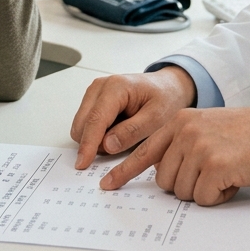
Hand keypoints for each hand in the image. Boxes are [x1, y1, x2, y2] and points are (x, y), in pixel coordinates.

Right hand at [70, 68, 196, 168]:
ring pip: (82, 126)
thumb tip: (107, 145)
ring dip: (96, 139)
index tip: (83, 163)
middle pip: (83, 123)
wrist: (167, 87)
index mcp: (116, 87)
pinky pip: (87, 125)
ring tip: (124, 136)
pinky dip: (98, 135)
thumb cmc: (165, 99)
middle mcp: (100, 87)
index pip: (96, 119)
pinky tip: (117, 132)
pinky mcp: (93, 101)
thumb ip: (132, 131)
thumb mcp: (156, 118)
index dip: (88, 143)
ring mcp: (94, 93)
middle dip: (94, 142)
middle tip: (122, 147)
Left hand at [99, 107, 249, 205]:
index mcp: (178, 122)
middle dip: (185, 186)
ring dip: (203, 191)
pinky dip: (218, 197)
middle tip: (210, 173)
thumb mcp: (205, 128)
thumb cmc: (245, 134)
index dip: (124, 172)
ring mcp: (197, 147)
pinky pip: (203, 198)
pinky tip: (232, 179)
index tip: (108, 185)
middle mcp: (184, 132)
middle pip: (164, 181)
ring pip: (183, 192)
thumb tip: (161, 173)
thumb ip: (180, 143)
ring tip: (224, 171)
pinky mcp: (213, 165)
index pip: (143, 151)